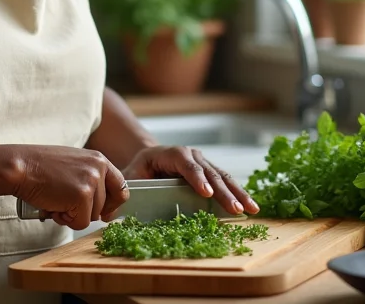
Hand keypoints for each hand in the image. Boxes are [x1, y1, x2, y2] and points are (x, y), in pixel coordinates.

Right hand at [10, 146, 128, 229]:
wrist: (21, 166)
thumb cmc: (40, 167)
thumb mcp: (73, 165)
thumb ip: (90, 179)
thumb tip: (105, 210)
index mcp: (98, 159)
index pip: (121, 186)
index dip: (113, 204)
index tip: (105, 213)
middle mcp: (99, 168)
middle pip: (106, 206)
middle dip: (86, 211)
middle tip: (66, 202)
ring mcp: (92, 181)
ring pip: (93, 216)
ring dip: (73, 215)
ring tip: (56, 200)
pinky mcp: (82, 196)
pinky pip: (81, 223)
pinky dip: (66, 220)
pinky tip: (54, 206)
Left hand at [121, 145, 259, 216]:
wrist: (149, 160)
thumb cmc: (138, 171)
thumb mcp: (129, 176)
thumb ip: (126, 189)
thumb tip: (113, 210)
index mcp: (167, 153)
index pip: (183, 162)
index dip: (195, 177)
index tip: (206, 193)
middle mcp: (189, 154)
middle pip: (208, 171)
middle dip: (222, 191)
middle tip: (235, 209)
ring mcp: (202, 161)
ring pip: (221, 176)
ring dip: (237, 193)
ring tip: (250, 209)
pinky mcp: (210, 171)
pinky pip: (226, 181)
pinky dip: (238, 193)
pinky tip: (251, 206)